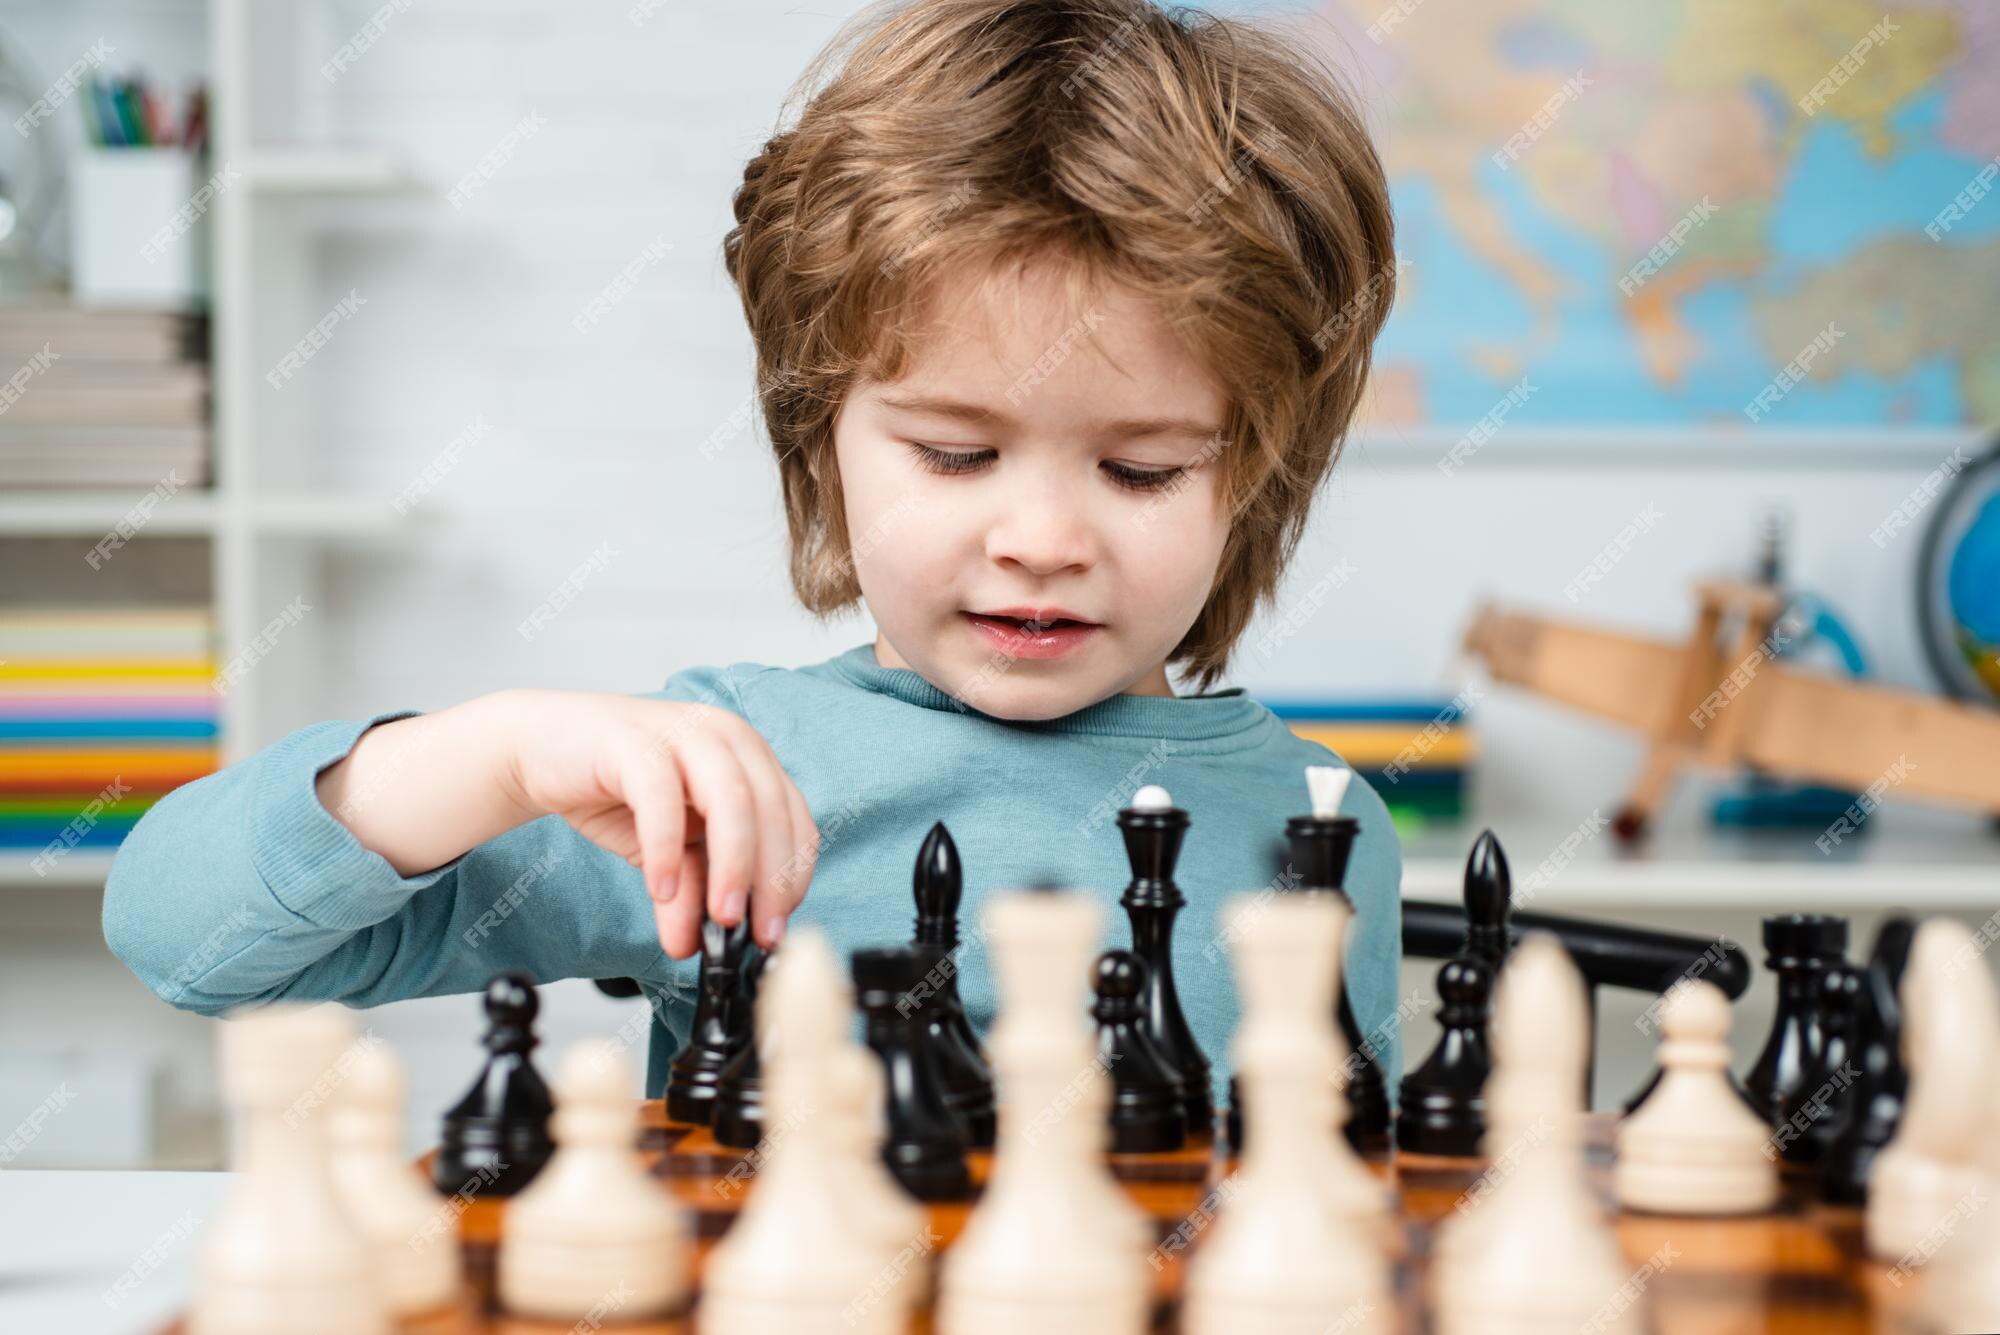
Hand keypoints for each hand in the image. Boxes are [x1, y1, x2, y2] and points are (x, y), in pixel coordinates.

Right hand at [491, 689, 817, 956]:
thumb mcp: (668, 850)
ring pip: (732, 800)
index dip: (792, 878)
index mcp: (750, 760)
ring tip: (720, 919)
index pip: (795, 820)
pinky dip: (667, 847)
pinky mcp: (632, 742)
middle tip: (755, 934)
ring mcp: (683, 733)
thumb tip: (701, 944)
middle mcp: (727, 738)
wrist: (541, 749)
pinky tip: (661, 889)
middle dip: (770, 881)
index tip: (776, 928)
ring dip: (733, 866)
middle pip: (773, 812)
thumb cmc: (616, 789)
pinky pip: (662, 796)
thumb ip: (692, 890)